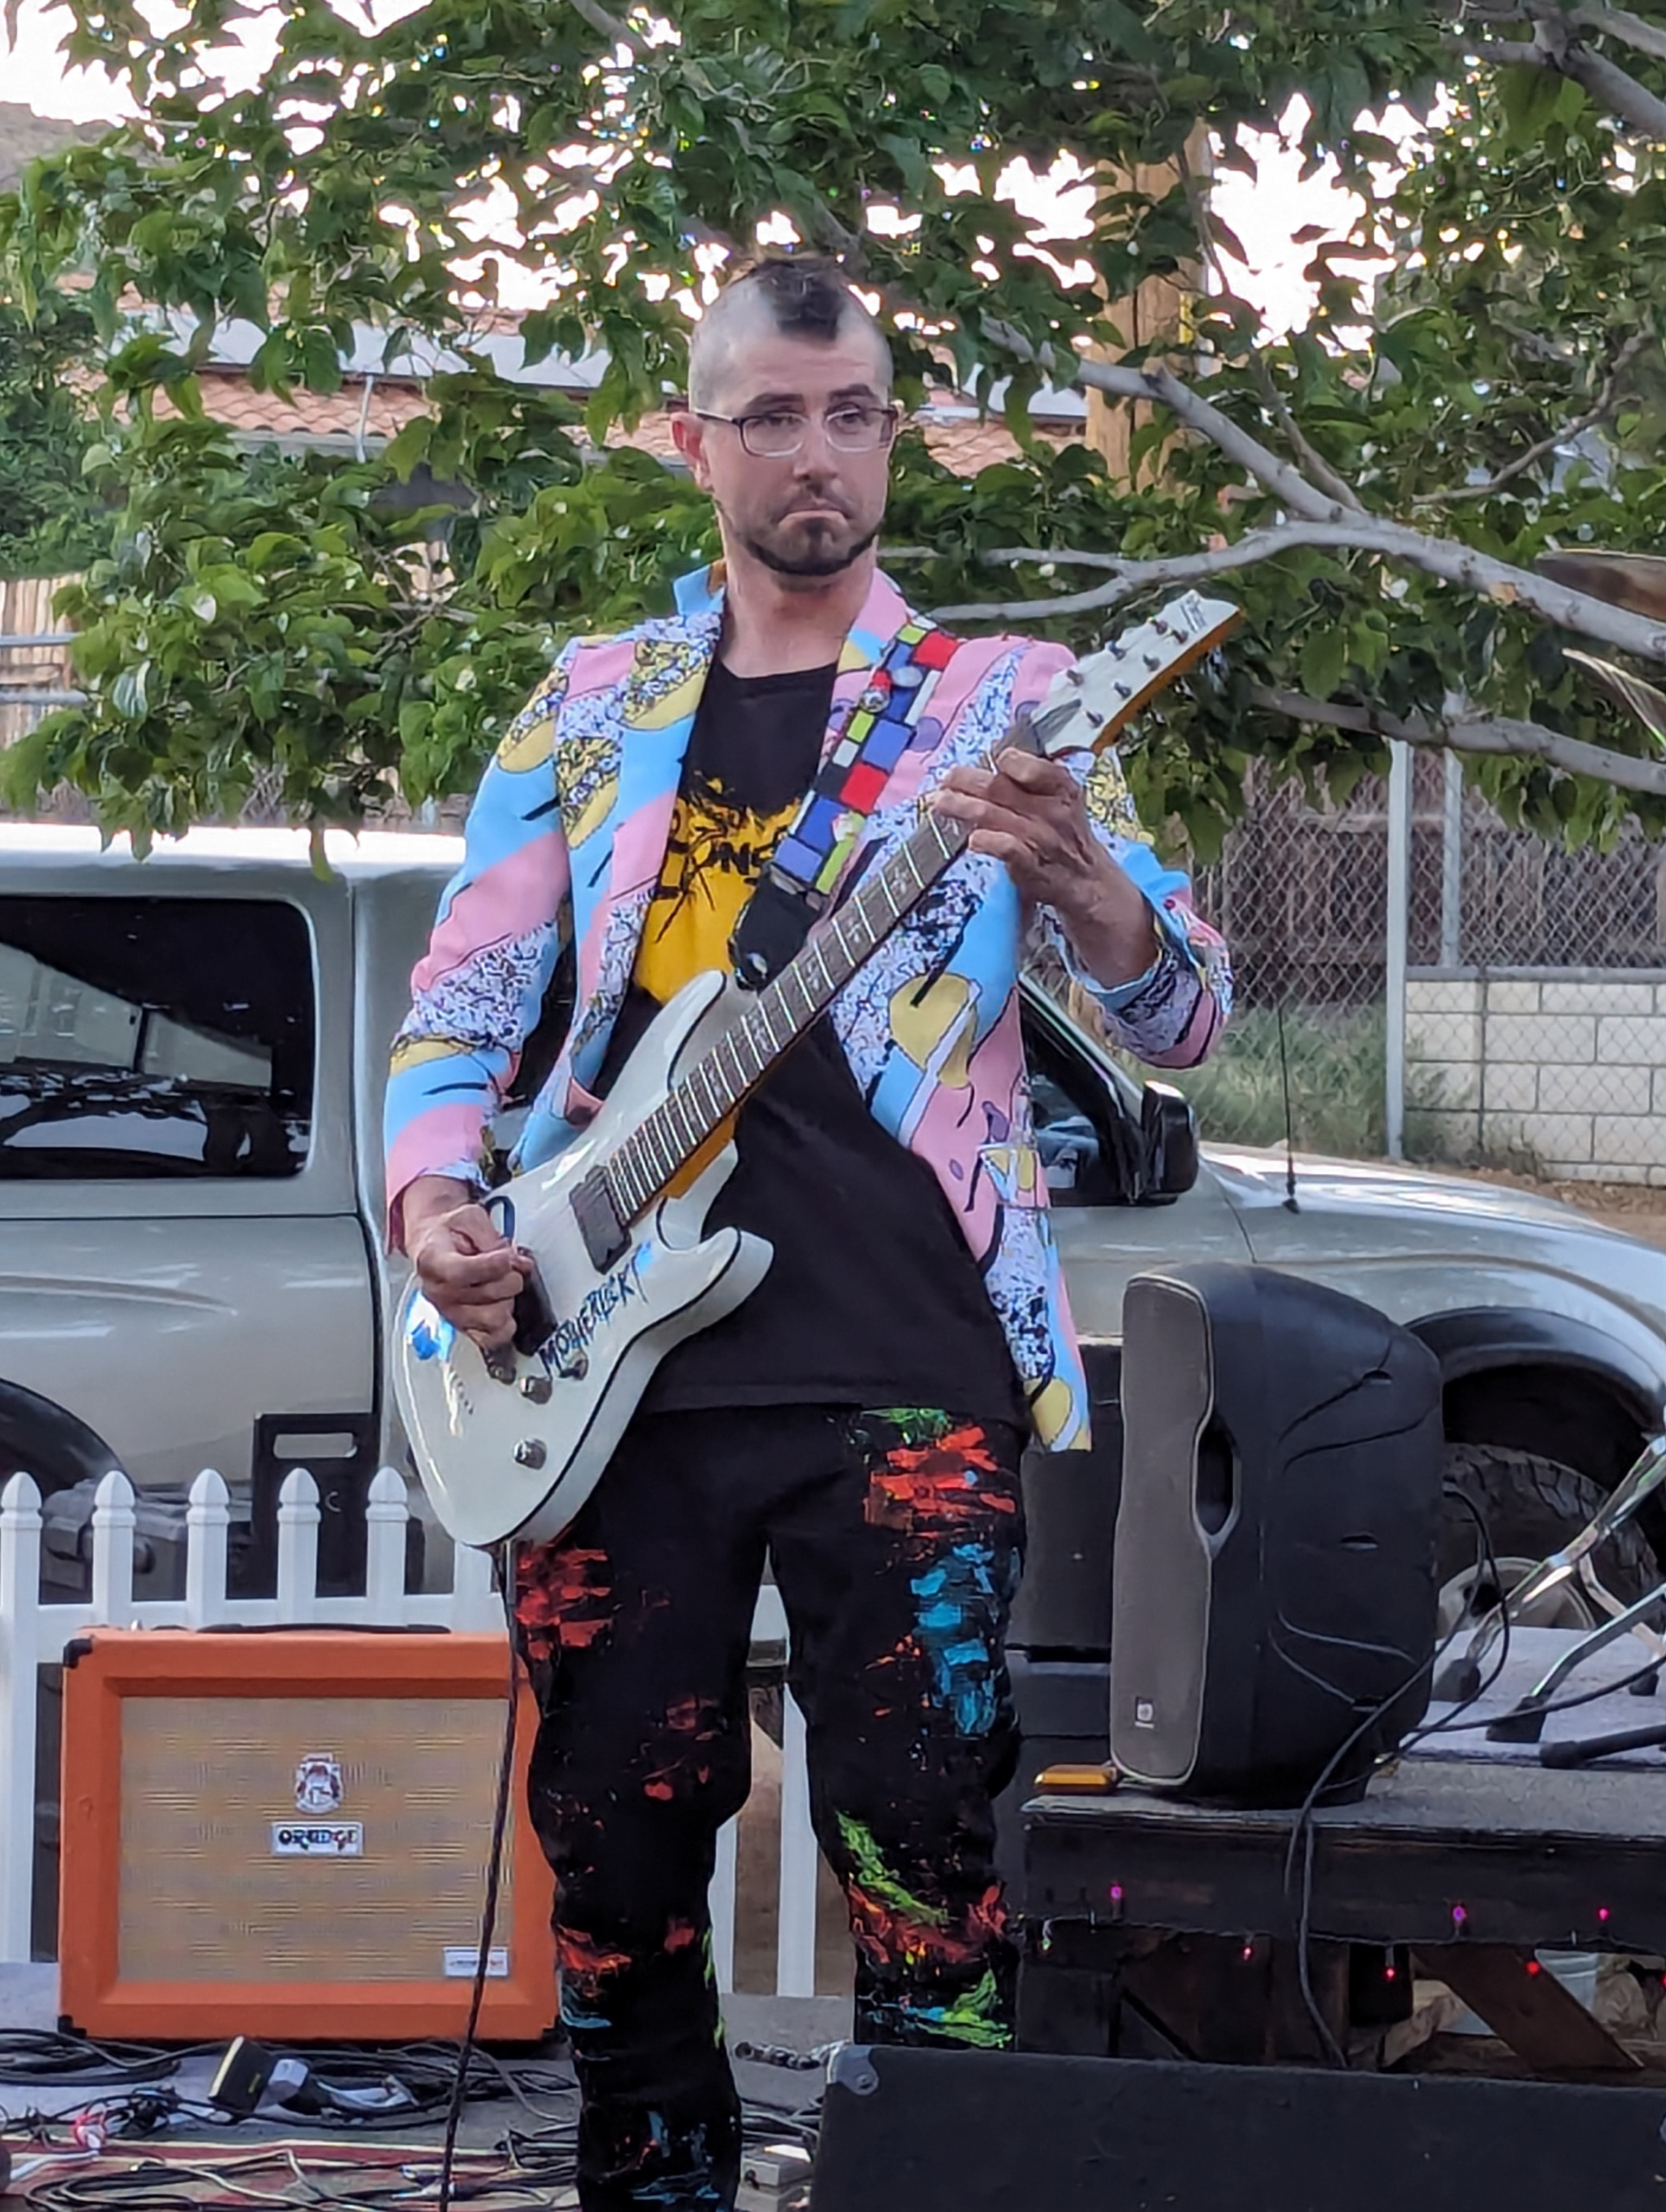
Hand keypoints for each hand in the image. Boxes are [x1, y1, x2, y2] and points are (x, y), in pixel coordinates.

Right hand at [405, 1181, 531, 1349]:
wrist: (435, 1243)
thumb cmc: (450, 1232)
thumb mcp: (469, 1218)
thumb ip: (493, 1239)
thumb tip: (517, 1262)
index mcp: (432, 1260)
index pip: (460, 1273)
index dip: (490, 1267)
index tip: (506, 1258)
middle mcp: (437, 1291)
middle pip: (485, 1295)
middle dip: (508, 1276)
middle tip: (507, 1264)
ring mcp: (450, 1312)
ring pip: (494, 1318)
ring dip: (507, 1299)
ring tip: (502, 1283)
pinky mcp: (463, 1327)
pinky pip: (492, 1338)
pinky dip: (505, 1324)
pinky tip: (503, 1305)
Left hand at [932, 747, 1109, 911]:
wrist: (1086, 880)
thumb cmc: (1064, 834)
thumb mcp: (1060, 798)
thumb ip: (1031, 778)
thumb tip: (993, 760)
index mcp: (1061, 787)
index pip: (1031, 766)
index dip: (1009, 761)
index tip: (992, 760)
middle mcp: (1051, 810)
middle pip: (999, 788)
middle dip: (966, 781)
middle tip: (946, 779)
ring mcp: (1040, 838)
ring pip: (992, 814)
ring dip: (962, 807)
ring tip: (940, 802)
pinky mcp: (1031, 866)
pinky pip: (1007, 849)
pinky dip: (988, 842)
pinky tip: (973, 840)